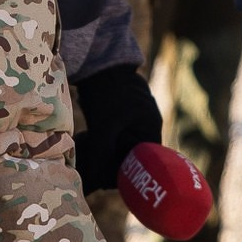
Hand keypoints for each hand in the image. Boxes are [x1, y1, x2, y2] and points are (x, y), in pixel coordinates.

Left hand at [72, 64, 163, 196]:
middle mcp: (148, 123)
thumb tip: (97, 182)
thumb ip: (102, 155)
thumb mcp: (104, 127)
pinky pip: (117, 133)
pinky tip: (90, 141)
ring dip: (109, 151)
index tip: (110, 180)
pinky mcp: (123, 111)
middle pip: (135, 154)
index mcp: (152, 128)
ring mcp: (137, 116)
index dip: (130, 173)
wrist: (98, 60)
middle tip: (96, 169)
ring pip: (124, 143)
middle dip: (117, 162)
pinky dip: (105, 139)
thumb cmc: (106, 92)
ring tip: (92, 155)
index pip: (146, 162)